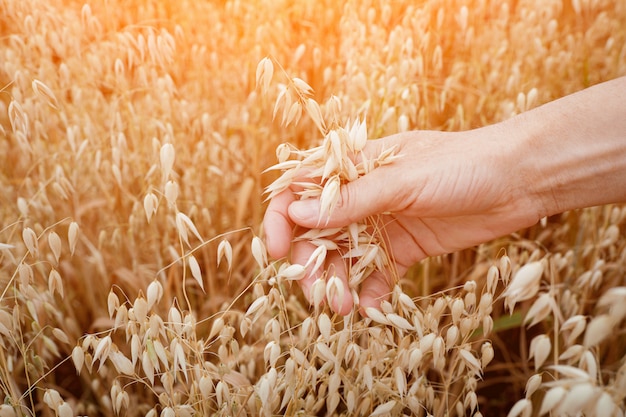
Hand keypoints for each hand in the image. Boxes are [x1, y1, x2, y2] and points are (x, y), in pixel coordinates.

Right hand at [263, 126, 540, 314]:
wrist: (519, 180)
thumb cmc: (461, 164)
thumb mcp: (403, 180)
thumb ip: (352, 200)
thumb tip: (297, 214)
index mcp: (354, 168)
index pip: (301, 191)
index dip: (281, 219)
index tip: (275, 252)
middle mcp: (362, 197)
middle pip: (317, 232)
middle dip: (310, 263)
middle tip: (317, 294)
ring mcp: (382, 224)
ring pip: (343, 257)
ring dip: (337, 283)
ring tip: (343, 308)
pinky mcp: (405, 248)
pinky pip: (377, 274)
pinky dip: (370, 291)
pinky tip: (371, 306)